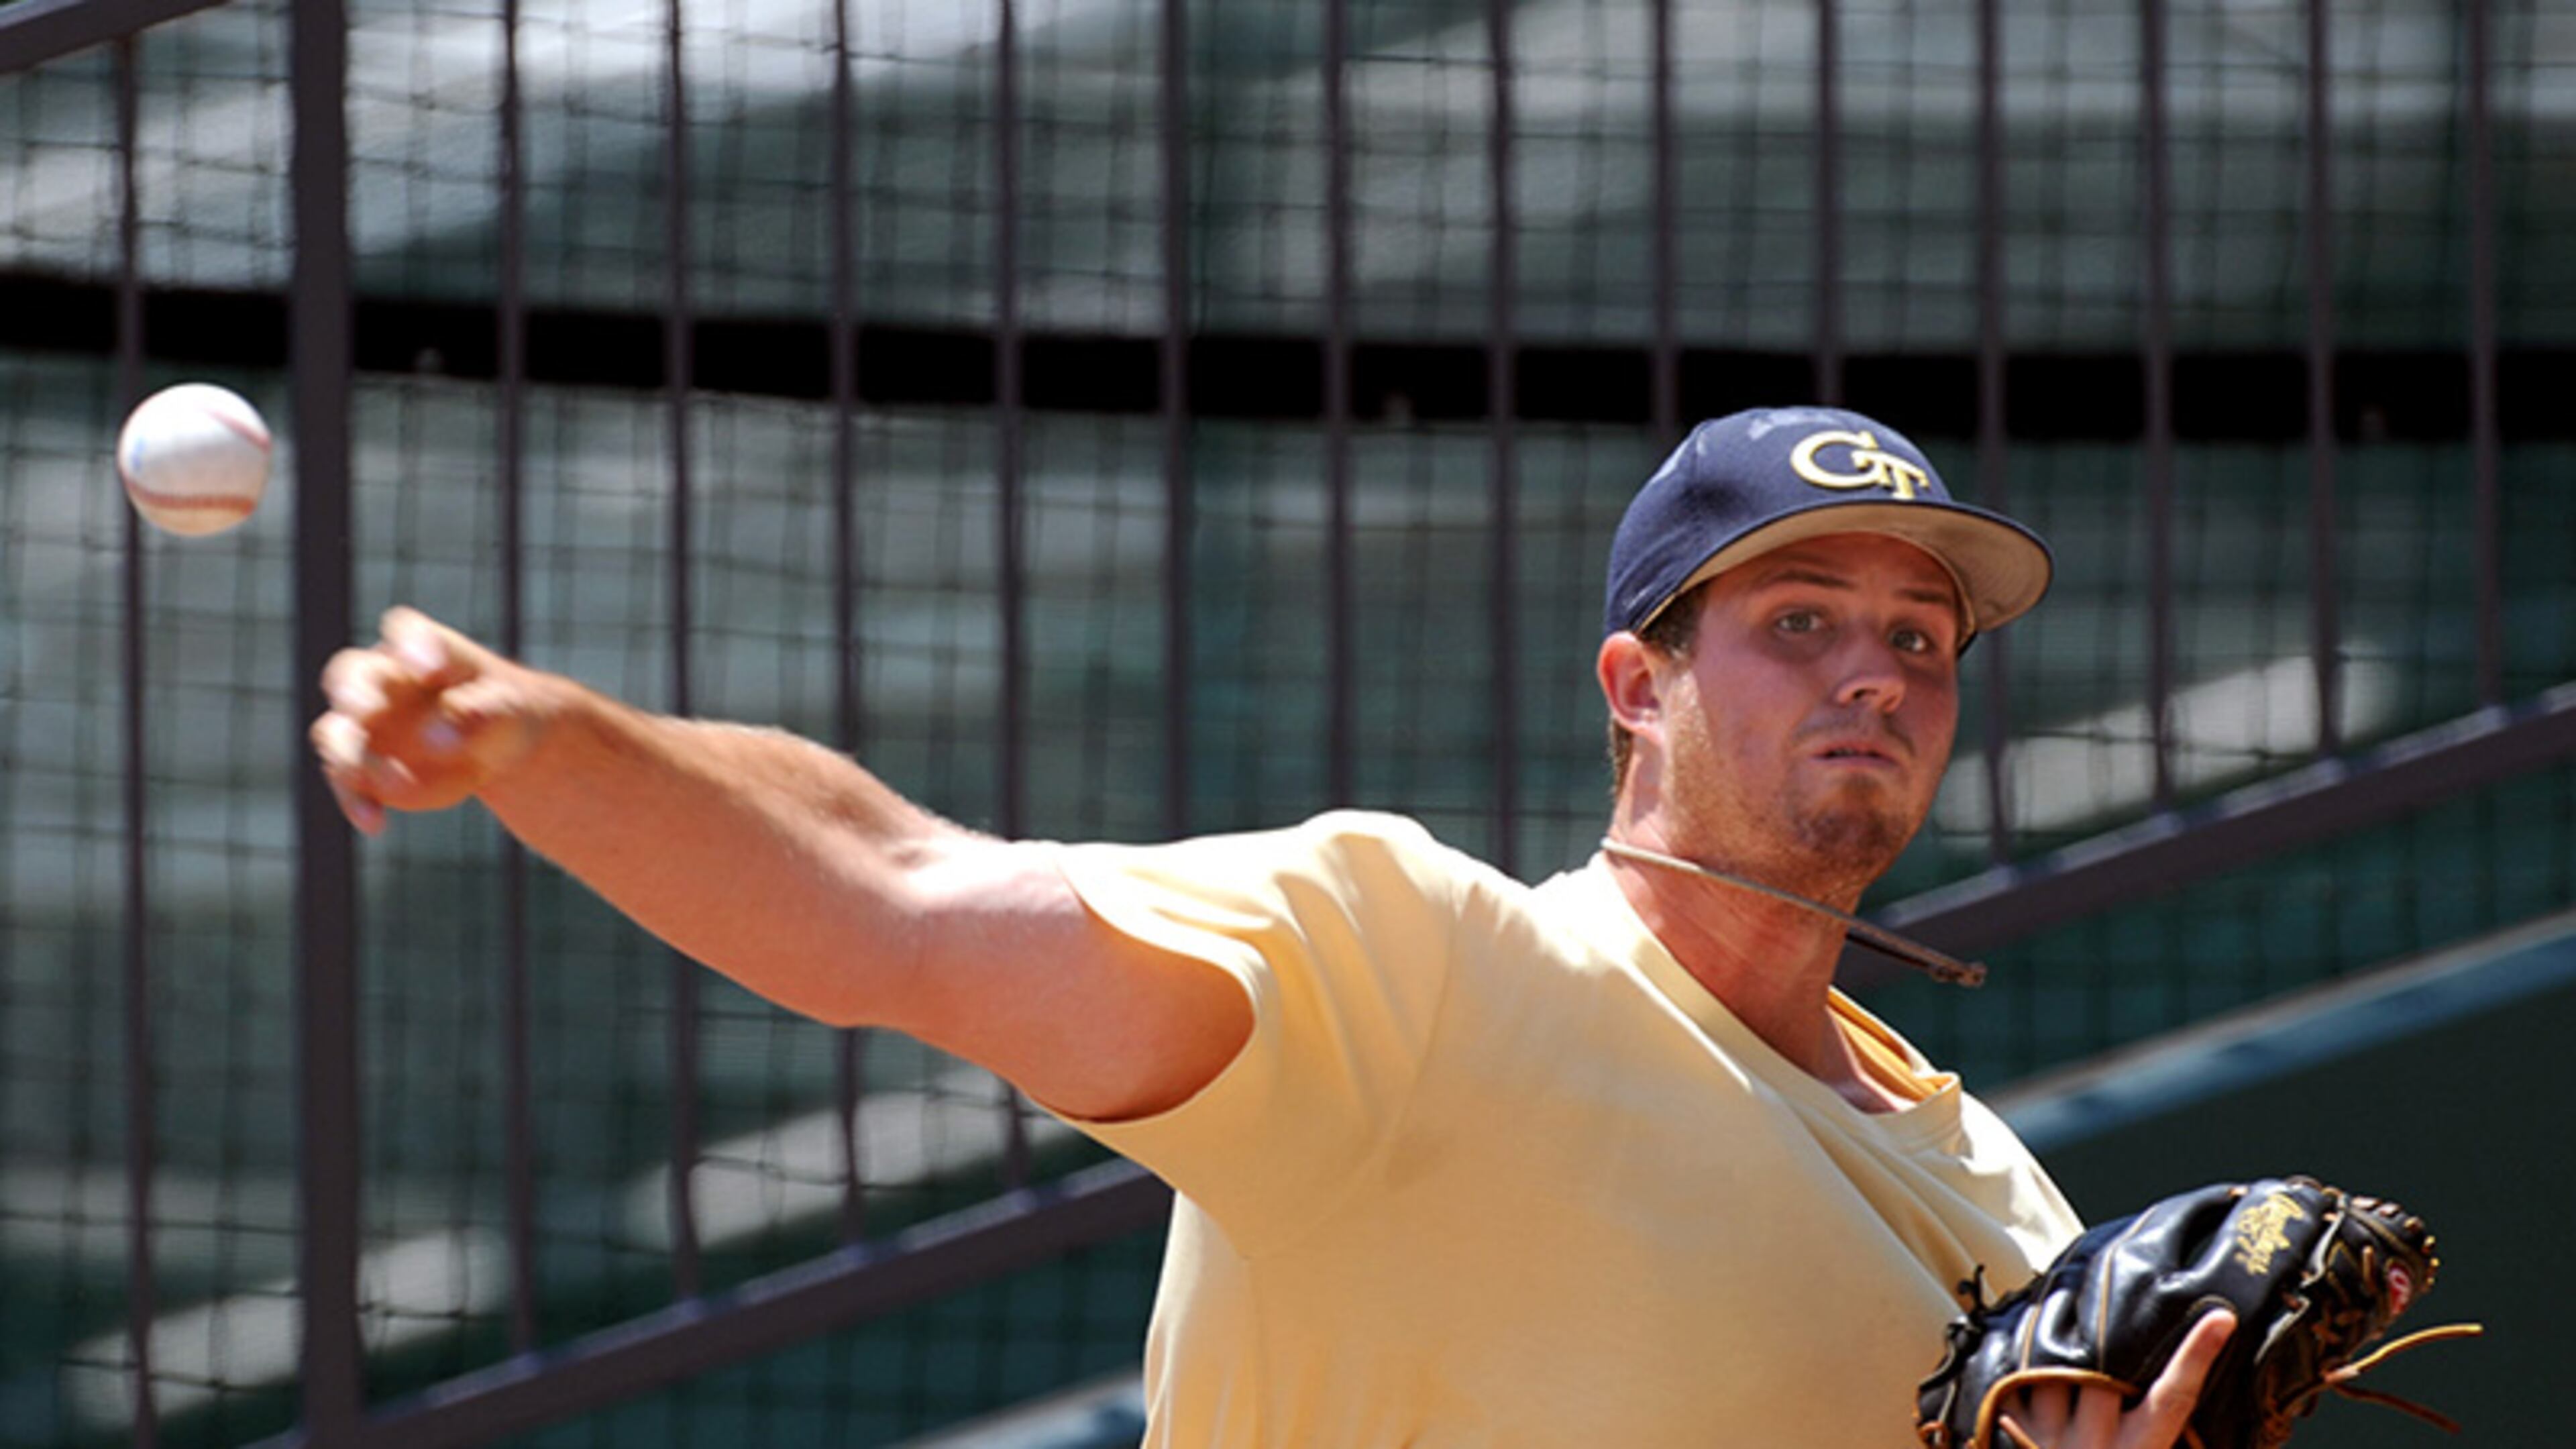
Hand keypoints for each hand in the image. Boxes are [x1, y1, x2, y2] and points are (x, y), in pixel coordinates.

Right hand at [309, 606, 548, 834]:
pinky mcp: (363, 765)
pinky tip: (375, 822)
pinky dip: (356, 801)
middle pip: (349, 675)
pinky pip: (348, 782)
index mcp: (422, 647)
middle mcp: (382, 678)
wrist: (497, 746)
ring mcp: (366, 722)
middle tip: (364, 709)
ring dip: (347, 756)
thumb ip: (475, 715)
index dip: (411, 645)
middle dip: (353, 692)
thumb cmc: (502, 710)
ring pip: (336, 731)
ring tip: (376, 781)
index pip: (406, 632)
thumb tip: (436, 739)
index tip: (429, 667)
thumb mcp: (505, 709)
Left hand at [1994, 1311, 2235, 1448]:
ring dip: (2053, 1340)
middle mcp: (2095, 1447)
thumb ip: (2155, 1428)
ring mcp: (2049, 1442)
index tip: (2219, 1319)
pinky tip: (2021, 1339)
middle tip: (2106, 1297)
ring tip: (2059, 1303)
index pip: (2174, 1399)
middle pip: (2104, 1375)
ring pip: (2051, 1371)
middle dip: (2103, 1336)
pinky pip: (2011, 1384)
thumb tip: (2177, 1389)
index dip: (2197, 1356)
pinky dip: (2016, 1361)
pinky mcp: (2013, 1437)